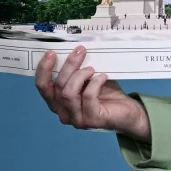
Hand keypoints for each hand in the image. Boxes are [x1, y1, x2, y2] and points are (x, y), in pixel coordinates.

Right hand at [34, 46, 151, 142]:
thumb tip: (75, 50)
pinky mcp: (91, 120)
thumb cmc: (106, 94)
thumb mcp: (89, 79)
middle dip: (68, 66)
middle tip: (80, 51)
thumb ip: (78, 70)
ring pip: (68, 93)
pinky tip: (103, 77)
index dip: (43, 70)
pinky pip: (87, 97)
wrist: (128, 112)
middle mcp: (63, 113)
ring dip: (80, 75)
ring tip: (92, 69)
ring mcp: (76, 119)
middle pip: (57, 87)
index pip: (43, 87)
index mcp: (58, 102)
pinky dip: (95, 83)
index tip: (51, 53)